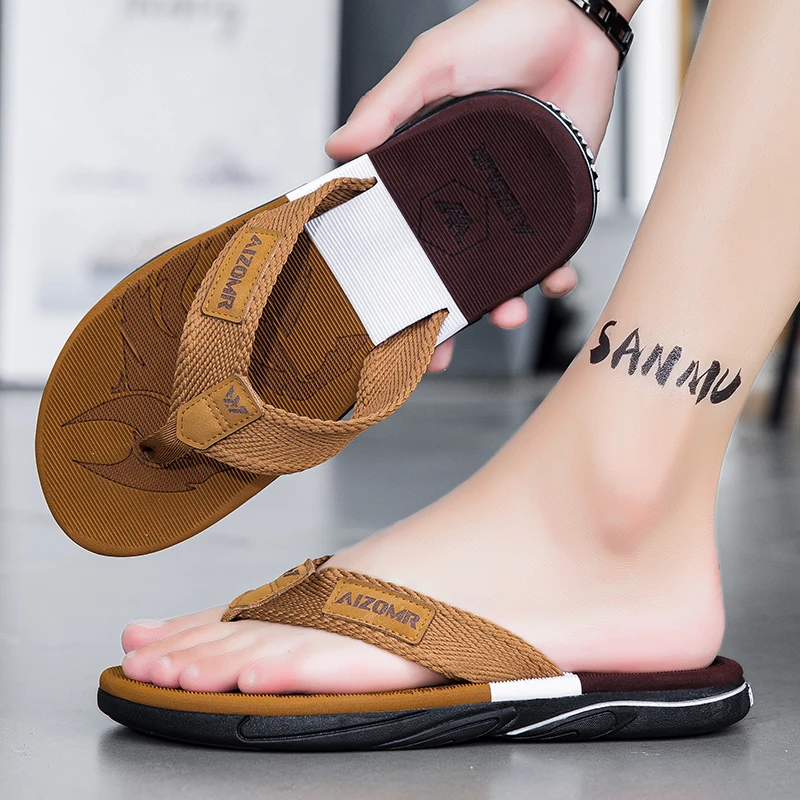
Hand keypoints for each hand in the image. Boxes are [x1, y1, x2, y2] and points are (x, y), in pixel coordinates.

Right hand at [327, 0, 619, 370]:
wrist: (578, 20)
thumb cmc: (502, 30)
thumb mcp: (434, 64)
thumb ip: (389, 104)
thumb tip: (338, 147)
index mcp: (423, 171)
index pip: (395, 233)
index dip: (384, 277)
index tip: (376, 317)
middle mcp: (460, 196)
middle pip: (442, 269)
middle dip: (440, 315)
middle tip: (435, 352)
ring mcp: (504, 205)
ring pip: (495, 272)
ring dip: (498, 305)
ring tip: (505, 317)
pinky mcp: (546, 205)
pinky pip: (548, 253)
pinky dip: (553, 275)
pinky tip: (555, 283)